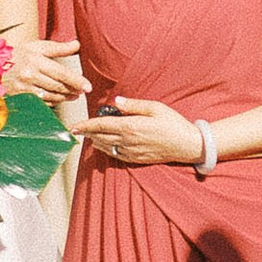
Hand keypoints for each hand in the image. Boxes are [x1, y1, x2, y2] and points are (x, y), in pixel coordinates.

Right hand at [10, 34, 87, 102]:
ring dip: (65, 97)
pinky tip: (58, 98)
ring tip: (73, 95)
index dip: (76, 81)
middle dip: (73, 90)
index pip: (61, 73)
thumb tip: (76, 44)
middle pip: (58, 86)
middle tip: (82, 91)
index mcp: (35, 60)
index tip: (87, 87)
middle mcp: (29, 75)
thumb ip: (58, 47)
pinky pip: (42, 102)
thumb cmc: (17, 55)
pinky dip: (53, 101)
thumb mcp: (36, 46)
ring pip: (51, 96)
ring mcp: (24, 88)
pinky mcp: (21, 98)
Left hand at [78, 92, 205, 167]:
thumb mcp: (155, 108)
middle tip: (78, 129)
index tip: (73, 127)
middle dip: (88, 133)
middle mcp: (128, 141)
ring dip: (96, 141)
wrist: (188, 145)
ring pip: (106, 148)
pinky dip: (107, 149)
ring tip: (90, 135)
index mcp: (131, 127)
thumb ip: (133, 105)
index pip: (101, 126)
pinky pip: (115, 155)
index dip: (85, 126)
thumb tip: (116, 101)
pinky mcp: (137, 159)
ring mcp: (132, 152)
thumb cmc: (173, 123)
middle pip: (100, 138)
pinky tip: (105, 145)